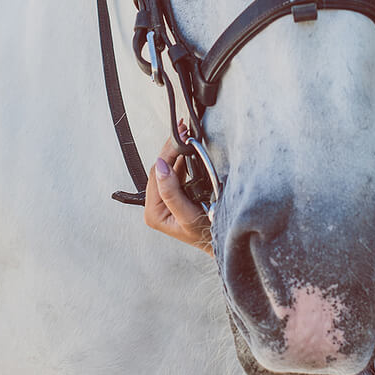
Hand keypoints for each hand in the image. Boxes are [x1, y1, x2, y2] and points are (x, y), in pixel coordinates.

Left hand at [143, 121, 212, 254]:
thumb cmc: (206, 236)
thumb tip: (161, 166)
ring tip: (184, 136)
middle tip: (182, 130)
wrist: (221, 244)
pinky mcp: (175, 197)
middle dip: (171, 148)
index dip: (167, 153)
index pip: (156, 175)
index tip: (178, 138)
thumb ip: (172, 193)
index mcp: (154, 212)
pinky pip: (176, 174)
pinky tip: (187, 149)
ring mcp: (165, 201)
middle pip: (160, 170)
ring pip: (168, 169)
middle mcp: (156, 206)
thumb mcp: (188, 216)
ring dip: (176, 152)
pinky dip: (182, 160)